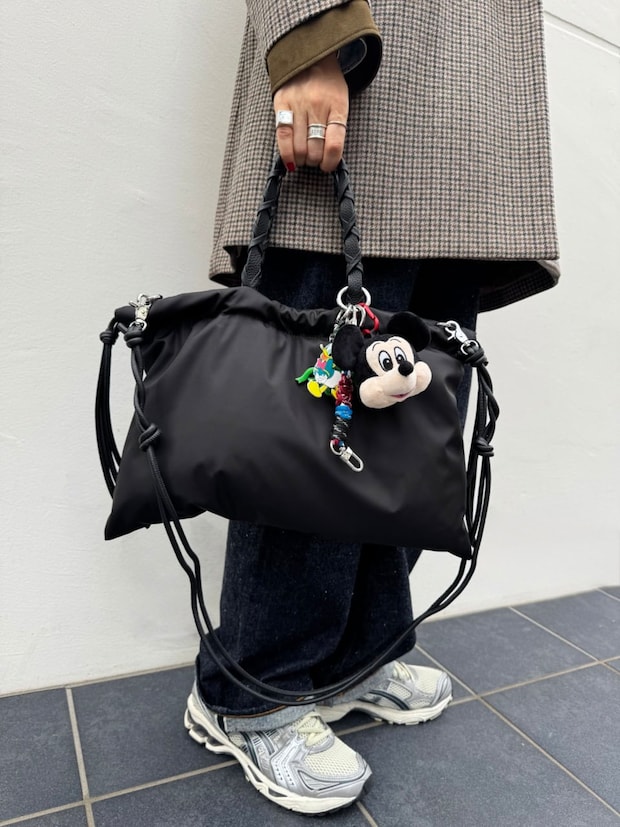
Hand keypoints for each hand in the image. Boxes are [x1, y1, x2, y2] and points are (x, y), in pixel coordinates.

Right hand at [273, 52, 348, 172]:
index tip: (327, 166)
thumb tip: (329, 157)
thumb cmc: (328, 85)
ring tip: (303, 158)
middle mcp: (317, 105)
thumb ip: (336, 127)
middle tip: (314, 159)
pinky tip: (290, 161)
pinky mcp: (282, 103)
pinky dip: (286, 154)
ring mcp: (299, 104)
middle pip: (315, 149)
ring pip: (299, 147)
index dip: (330, 162)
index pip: (334, 144)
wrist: (311, 55)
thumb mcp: (341, 102)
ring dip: (301, 160)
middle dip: (315, 161)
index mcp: (337, 106)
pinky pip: (282, 135)